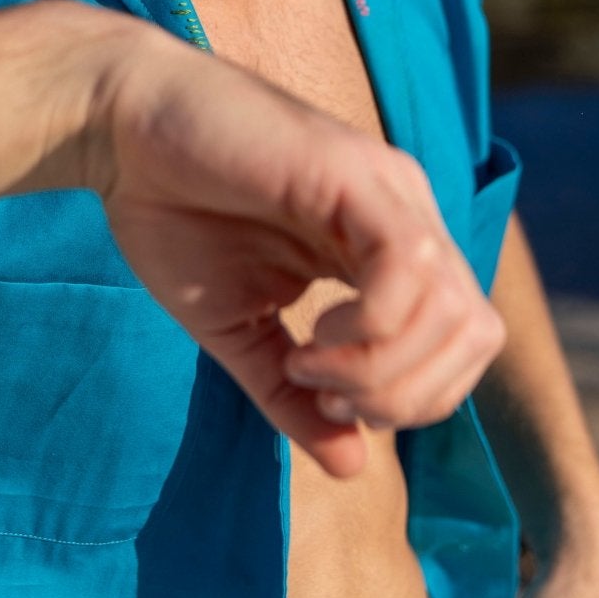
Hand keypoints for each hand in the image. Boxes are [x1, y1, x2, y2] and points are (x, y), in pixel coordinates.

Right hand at [89, 25, 505, 477]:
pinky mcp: (355, 175)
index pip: (460, 345)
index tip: (319, 398)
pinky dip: (370, 329)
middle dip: (405, 396)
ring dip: (382, 370)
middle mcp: (405, 216)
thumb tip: (356, 470)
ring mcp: (388, 191)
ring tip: (305, 363)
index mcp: (387, 247)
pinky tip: (311, 334)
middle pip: (476, 334)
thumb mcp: (240, 328)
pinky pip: (411, 269)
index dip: (406, 399)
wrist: (122, 127)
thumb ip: (294, 395)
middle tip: (322, 394)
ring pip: (455, 310)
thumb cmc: (174, 212)